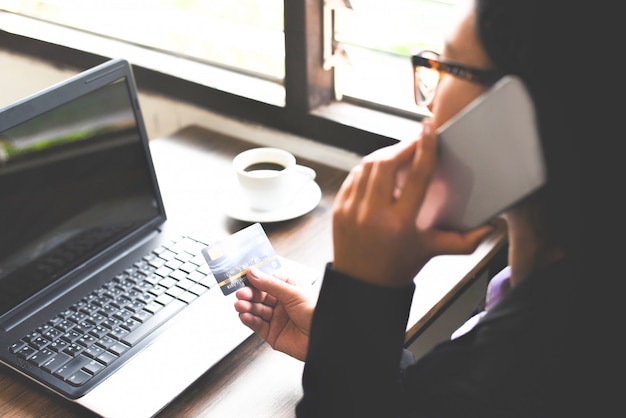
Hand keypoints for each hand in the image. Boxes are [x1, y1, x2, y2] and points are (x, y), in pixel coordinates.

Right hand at [234, 266, 315, 360]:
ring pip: (256, 310)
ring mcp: (277, 319)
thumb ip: (271, 284)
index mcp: (289, 290)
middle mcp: (282, 303)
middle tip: (240, 294)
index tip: (244, 277)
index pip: (267, 281)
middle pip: (259, 296)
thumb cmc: (317, 313)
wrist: (324, 338)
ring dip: (246, 307)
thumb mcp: (293, 293)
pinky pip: (257, 325)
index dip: (255, 280)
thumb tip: (254, 273)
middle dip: (249, 295)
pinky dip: (249, 320)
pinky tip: (244, 315)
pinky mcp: (273, 334)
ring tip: (240, 305)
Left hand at [332, 120, 494, 287]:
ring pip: (367, 166)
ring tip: (399, 154)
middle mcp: (373, 214)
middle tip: (415, 142)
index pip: (417, 175)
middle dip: (403, 147)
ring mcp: (352, 210)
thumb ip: (464, 240)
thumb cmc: (398, 268)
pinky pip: (353, 177)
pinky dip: (367, 168)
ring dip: (384, 155)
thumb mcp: (432, 252)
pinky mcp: (339, 209)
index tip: (429, 129)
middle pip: (387, 163)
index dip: (425, 147)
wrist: (362, 287)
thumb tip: (492, 228)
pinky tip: (378, 169)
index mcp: (400, 223)